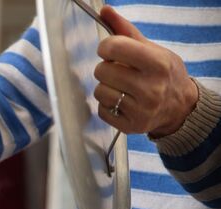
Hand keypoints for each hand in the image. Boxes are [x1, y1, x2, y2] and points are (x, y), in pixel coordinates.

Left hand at [93, 6, 197, 137]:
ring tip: (120, 87)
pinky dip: (107, 105)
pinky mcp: (130, 126)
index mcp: (158, 64)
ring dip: (105, 87)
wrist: (179, 107)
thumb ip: (125, 31)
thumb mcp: (151, 49)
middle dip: (105, 68)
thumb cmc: (162, 74)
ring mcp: (141, 110)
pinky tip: (121, 102)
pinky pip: (101, 110)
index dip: (106, 47)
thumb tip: (104, 11)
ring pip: (99, 92)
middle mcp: (151, 88)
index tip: (110, 50)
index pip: (115, 48)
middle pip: (102, 71)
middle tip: (117, 71)